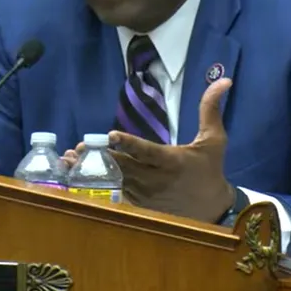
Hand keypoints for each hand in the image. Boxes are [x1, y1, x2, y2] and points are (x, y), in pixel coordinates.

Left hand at [62, 78, 234, 221]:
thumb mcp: (215, 140)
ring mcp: (145, 195)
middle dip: (100, 158)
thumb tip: (223, 79)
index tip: (112, 136)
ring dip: (90, 173)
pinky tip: (74, 182)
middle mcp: (156, 180)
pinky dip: (95, 189)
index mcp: (173, 162)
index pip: (148, 152)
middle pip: (124, 167)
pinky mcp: (139, 206)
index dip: (130, 145)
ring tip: (67, 163)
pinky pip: (115, 197)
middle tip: (77, 149)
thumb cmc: (211, 170)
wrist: (214, 210)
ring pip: (115, 182)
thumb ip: (211, 109)